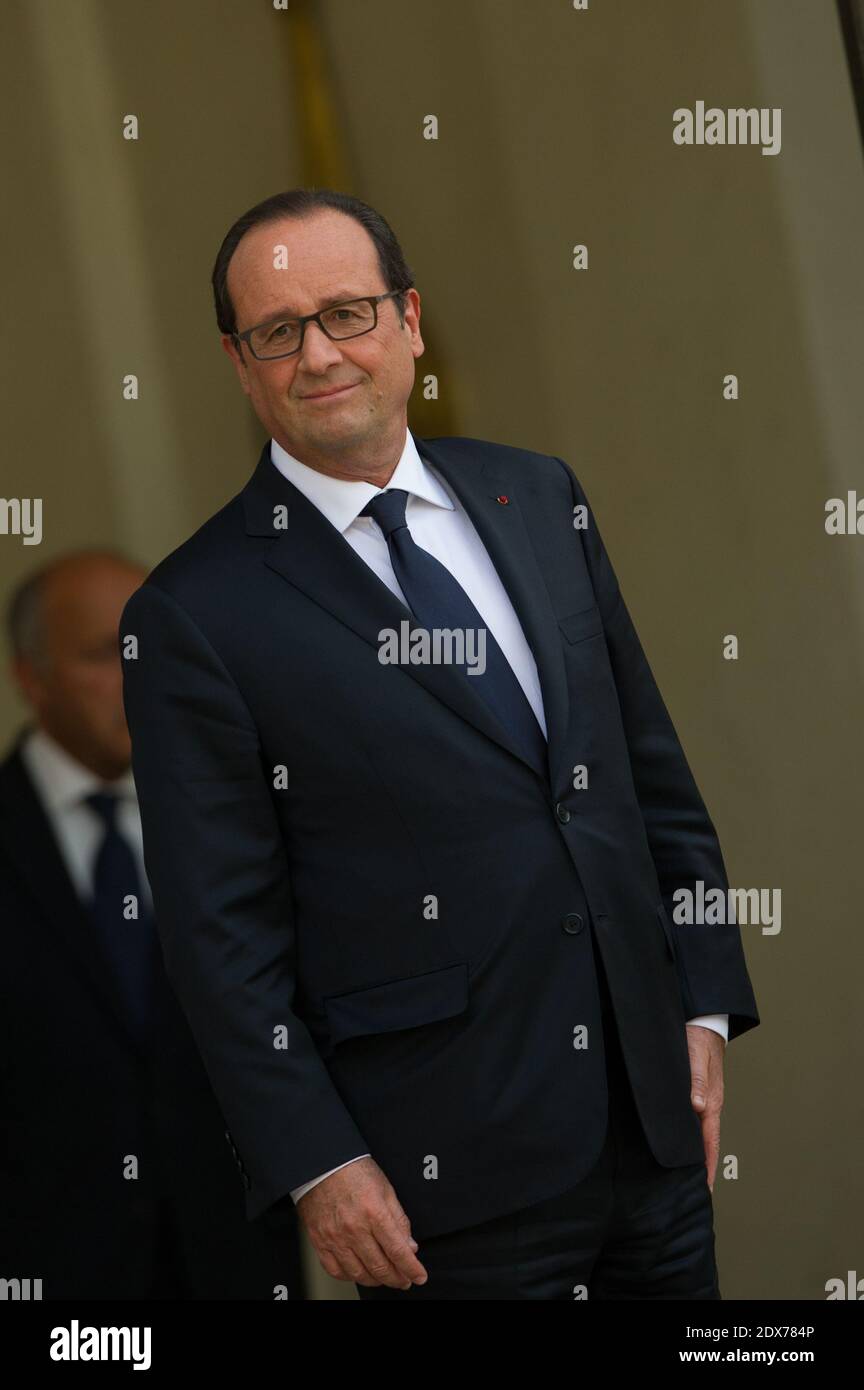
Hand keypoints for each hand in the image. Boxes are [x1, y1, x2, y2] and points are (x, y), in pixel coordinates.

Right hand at [296, 1155, 428, 1288]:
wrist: (323, 1165)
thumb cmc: (354, 1172)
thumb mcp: (386, 1189)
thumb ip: (399, 1220)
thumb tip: (410, 1246)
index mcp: (374, 1212)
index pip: (398, 1251)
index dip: (412, 1268)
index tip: (419, 1276)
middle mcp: (354, 1228)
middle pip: (380, 1266)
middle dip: (397, 1278)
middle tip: (404, 1279)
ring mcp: (335, 1237)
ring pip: (359, 1273)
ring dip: (376, 1281)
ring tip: (384, 1277)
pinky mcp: (320, 1241)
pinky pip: (336, 1270)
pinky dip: (350, 1277)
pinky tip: (359, 1272)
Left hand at [686, 1023, 724, 1190]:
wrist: (703, 1021)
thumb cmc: (699, 1038)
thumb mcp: (696, 1056)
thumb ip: (697, 1080)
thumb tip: (698, 1106)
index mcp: (712, 1101)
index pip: (710, 1141)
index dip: (706, 1165)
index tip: (705, 1189)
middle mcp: (709, 1104)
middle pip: (705, 1143)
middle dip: (700, 1167)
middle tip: (691, 1192)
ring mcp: (703, 1099)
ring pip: (698, 1133)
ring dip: (693, 1153)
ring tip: (684, 1176)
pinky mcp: (695, 1092)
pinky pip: (692, 1120)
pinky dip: (688, 1135)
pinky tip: (678, 1142)